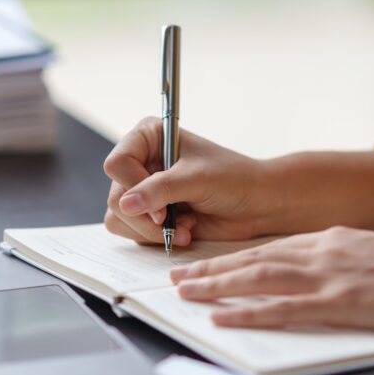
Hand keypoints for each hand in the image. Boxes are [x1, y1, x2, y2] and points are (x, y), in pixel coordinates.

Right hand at [103, 117, 274, 247]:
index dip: (133, 188)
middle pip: (116, 196)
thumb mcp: (197, 179)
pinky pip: (131, 232)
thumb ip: (160, 190)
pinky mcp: (148, 213)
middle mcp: (140, 161)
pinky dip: (155, 237)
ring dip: (151, 230)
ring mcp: (142, 189)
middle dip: (145, 217)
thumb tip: (124, 204)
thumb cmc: (234, 179)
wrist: (257, 204)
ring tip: (184, 226)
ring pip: (119, 218)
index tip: (160, 207)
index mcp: (148, 137)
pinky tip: (183, 230)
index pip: (117, 164)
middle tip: (169, 222)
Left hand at [170, 226, 373, 336]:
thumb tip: (327, 278)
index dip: (237, 257)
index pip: (274, 246)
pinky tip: (224, 317)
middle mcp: (327, 249)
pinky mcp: (344, 302)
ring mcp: (334, 275)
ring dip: (218, 286)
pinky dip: (249, 312)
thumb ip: (348, 263)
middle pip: (257, 258)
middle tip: (179, 277)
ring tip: (186, 293)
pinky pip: (284, 308)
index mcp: (336, 238)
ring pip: (260, 278)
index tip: (210, 264)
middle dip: (214, 268)